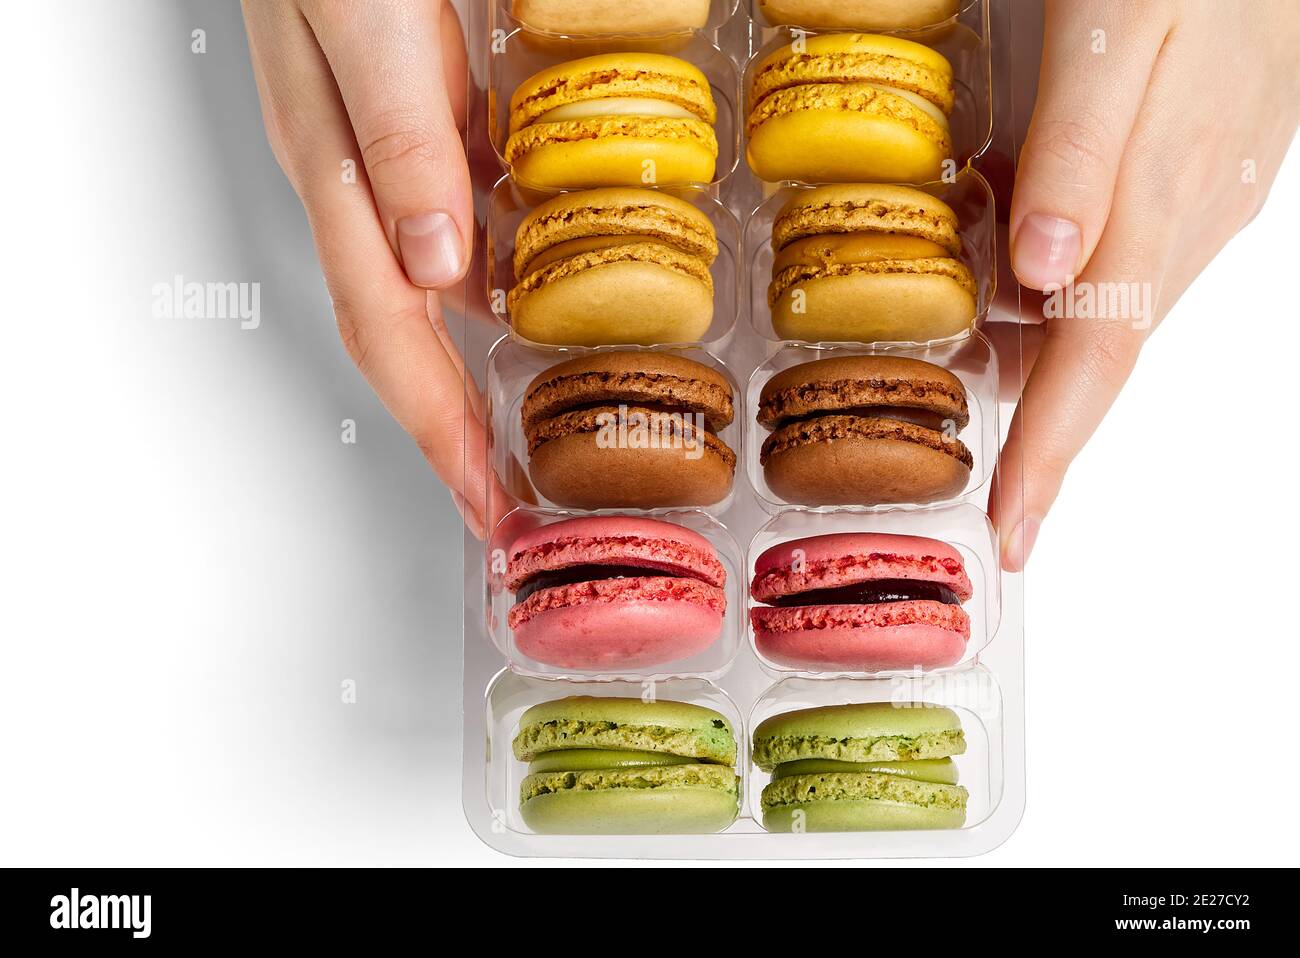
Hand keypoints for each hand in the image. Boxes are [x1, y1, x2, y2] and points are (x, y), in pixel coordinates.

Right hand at [242, 0, 500, 535]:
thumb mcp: (370, 26)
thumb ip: (402, 138)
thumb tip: (437, 264)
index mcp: (345, 177)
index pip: (395, 341)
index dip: (443, 434)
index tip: (488, 507)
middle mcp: (367, 188)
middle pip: (408, 345)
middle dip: (457, 436)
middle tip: (509, 505)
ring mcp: (394, 162)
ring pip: (435, 300)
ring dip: (474, 379)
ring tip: (521, 438)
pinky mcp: (425, 130)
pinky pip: (463, 236)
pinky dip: (496, 293)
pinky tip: (531, 308)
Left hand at [992, 0, 1299, 569]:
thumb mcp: (1116, 26)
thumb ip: (1080, 150)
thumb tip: (1043, 275)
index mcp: (1159, 192)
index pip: (1096, 357)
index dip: (1051, 451)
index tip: (1013, 531)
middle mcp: (1190, 215)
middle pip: (1104, 356)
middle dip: (1050, 442)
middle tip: (995, 511)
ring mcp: (1206, 195)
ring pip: (1114, 312)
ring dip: (1055, 373)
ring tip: (994, 431)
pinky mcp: (1204, 168)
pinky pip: (1126, 260)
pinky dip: (1069, 298)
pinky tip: (1024, 291)